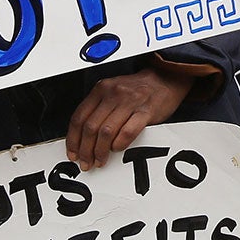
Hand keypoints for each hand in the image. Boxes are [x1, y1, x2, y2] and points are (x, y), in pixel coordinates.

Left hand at [65, 62, 200, 169]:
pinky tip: (117, 149)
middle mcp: (113, 94)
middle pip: (90, 127)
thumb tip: (82, 137)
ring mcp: (130, 102)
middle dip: (85, 150)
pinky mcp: (146, 111)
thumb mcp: (113, 91)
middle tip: (86, 162)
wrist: (166, 78)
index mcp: (101, 89)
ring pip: (106, 132)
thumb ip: (98, 108)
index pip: (79, 117)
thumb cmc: (138, 89)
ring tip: (100, 160)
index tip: (73, 153)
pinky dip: (119, 144)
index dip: (73, 139)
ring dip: (100, 151)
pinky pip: (128, 132)